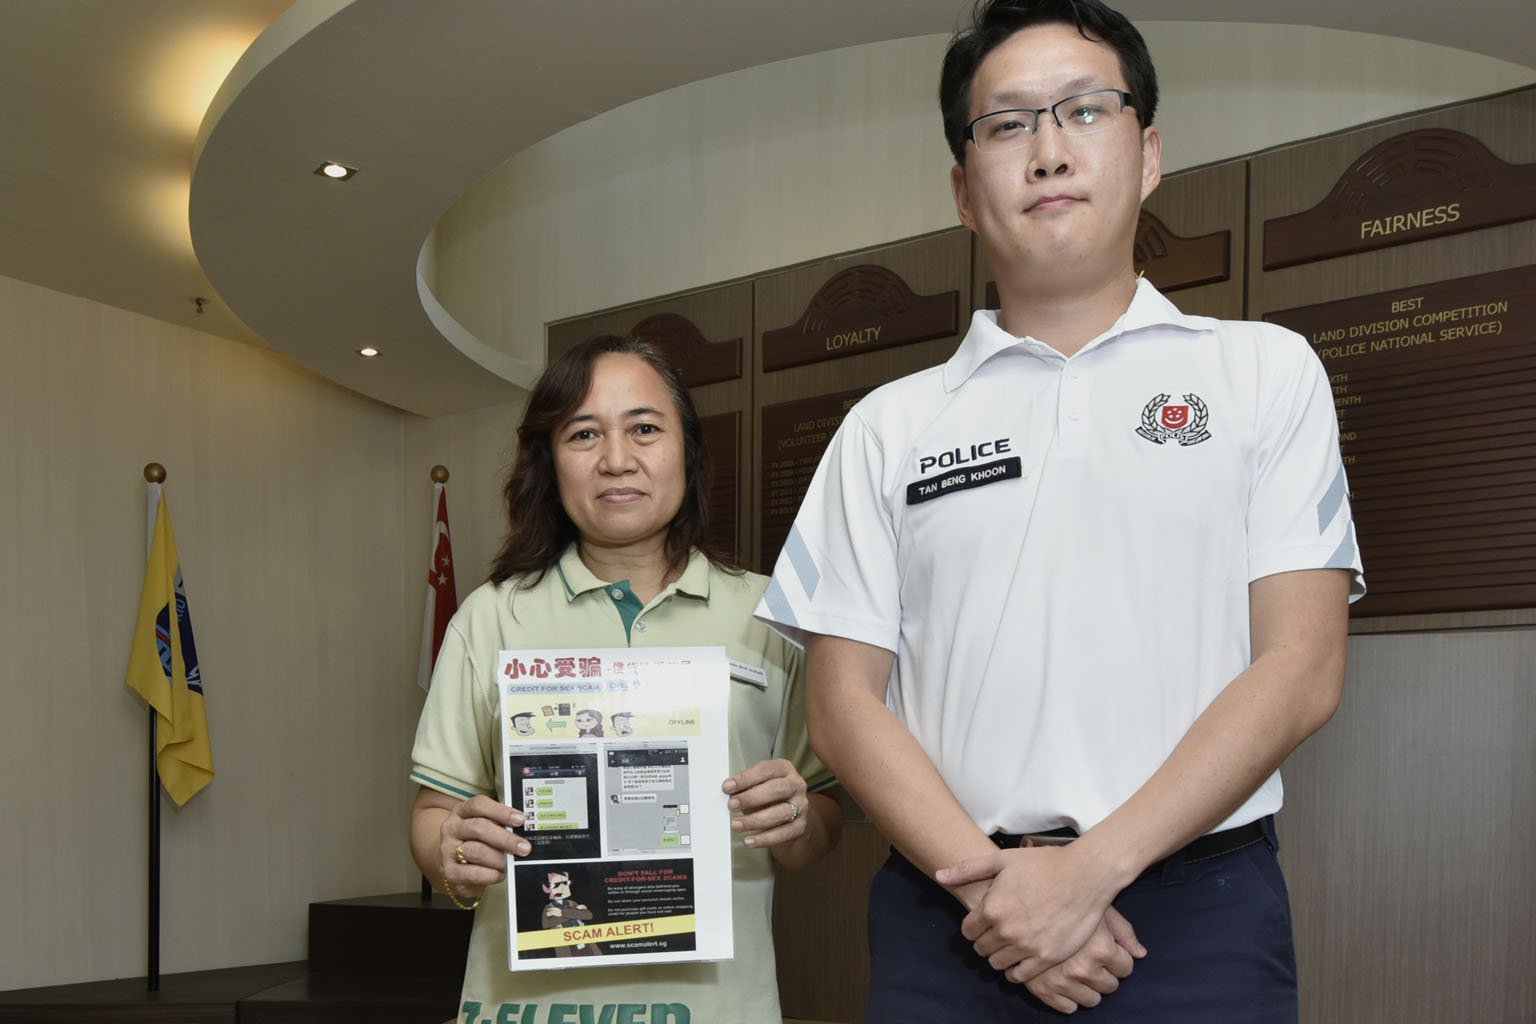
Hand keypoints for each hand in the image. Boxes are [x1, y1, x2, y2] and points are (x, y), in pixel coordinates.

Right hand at [440, 794, 528, 899]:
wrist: (453, 864)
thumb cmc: (475, 842)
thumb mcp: (485, 826)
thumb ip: (500, 824)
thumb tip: (522, 830)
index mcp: (461, 812)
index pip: (478, 805)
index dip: (501, 811)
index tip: (520, 820)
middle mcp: (452, 828)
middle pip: (479, 828)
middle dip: (505, 838)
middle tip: (524, 847)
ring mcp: (448, 850)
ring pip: (476, 851)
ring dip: (499, 858)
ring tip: (511, 862)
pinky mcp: (450, 872)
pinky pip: (473, 873)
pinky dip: (491, 874)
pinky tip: (500, 873)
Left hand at [722, 758, 808, 848]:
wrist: (791, 816)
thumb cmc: (770, 797)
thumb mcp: (759, 785)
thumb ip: (746, 787)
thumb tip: (729, 792)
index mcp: (784, 769)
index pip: (766, 770)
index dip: (746, 778)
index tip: (728, 786)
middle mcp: (796, 785)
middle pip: (776, 789)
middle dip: (751, 798)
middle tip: (732, 805)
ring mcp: (801, 806)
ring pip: (779, 813)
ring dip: (754, 820)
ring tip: (736, 824)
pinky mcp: (801, 826)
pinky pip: (783, 834)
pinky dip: (764, 838)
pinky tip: (749, 840)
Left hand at [936, 843, 1121, 978]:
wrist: (1085, 875)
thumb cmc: (1044, 864)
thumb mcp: (1003, 860)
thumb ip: (968, 869)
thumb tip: (940, 875)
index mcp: (992, 907)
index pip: (968, 931)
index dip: (973, 926)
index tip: (983, 922)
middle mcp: (1006, 930)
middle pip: (981, 949)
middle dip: (985, 941)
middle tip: (997, 932)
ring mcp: (1027, 946)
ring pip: (997, 964)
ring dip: (1000, 955)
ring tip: (1010, 944)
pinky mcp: (1046, 957)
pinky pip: (1020, 976)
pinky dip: (1016, 970)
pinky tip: (1022, 957)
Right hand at [1022, 907, 1144, 1012]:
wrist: (1024, 898)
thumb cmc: (1068, 899)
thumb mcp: (1099, 908)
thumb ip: (1123, 931)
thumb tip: (1140, 953)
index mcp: (1100, 948)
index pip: (1126, 968)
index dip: (1118, 956)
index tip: (1106, 946)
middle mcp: (1082, 968)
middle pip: (1111, 986)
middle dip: (1104, 972)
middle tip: (1089, 954)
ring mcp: (1060, 980)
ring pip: (1092, 1000)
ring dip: (1087, 986)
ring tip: (1076, 964)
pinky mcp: (1041, 988)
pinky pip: (1068, 1007)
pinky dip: (1067, 996)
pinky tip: (1062, 976)